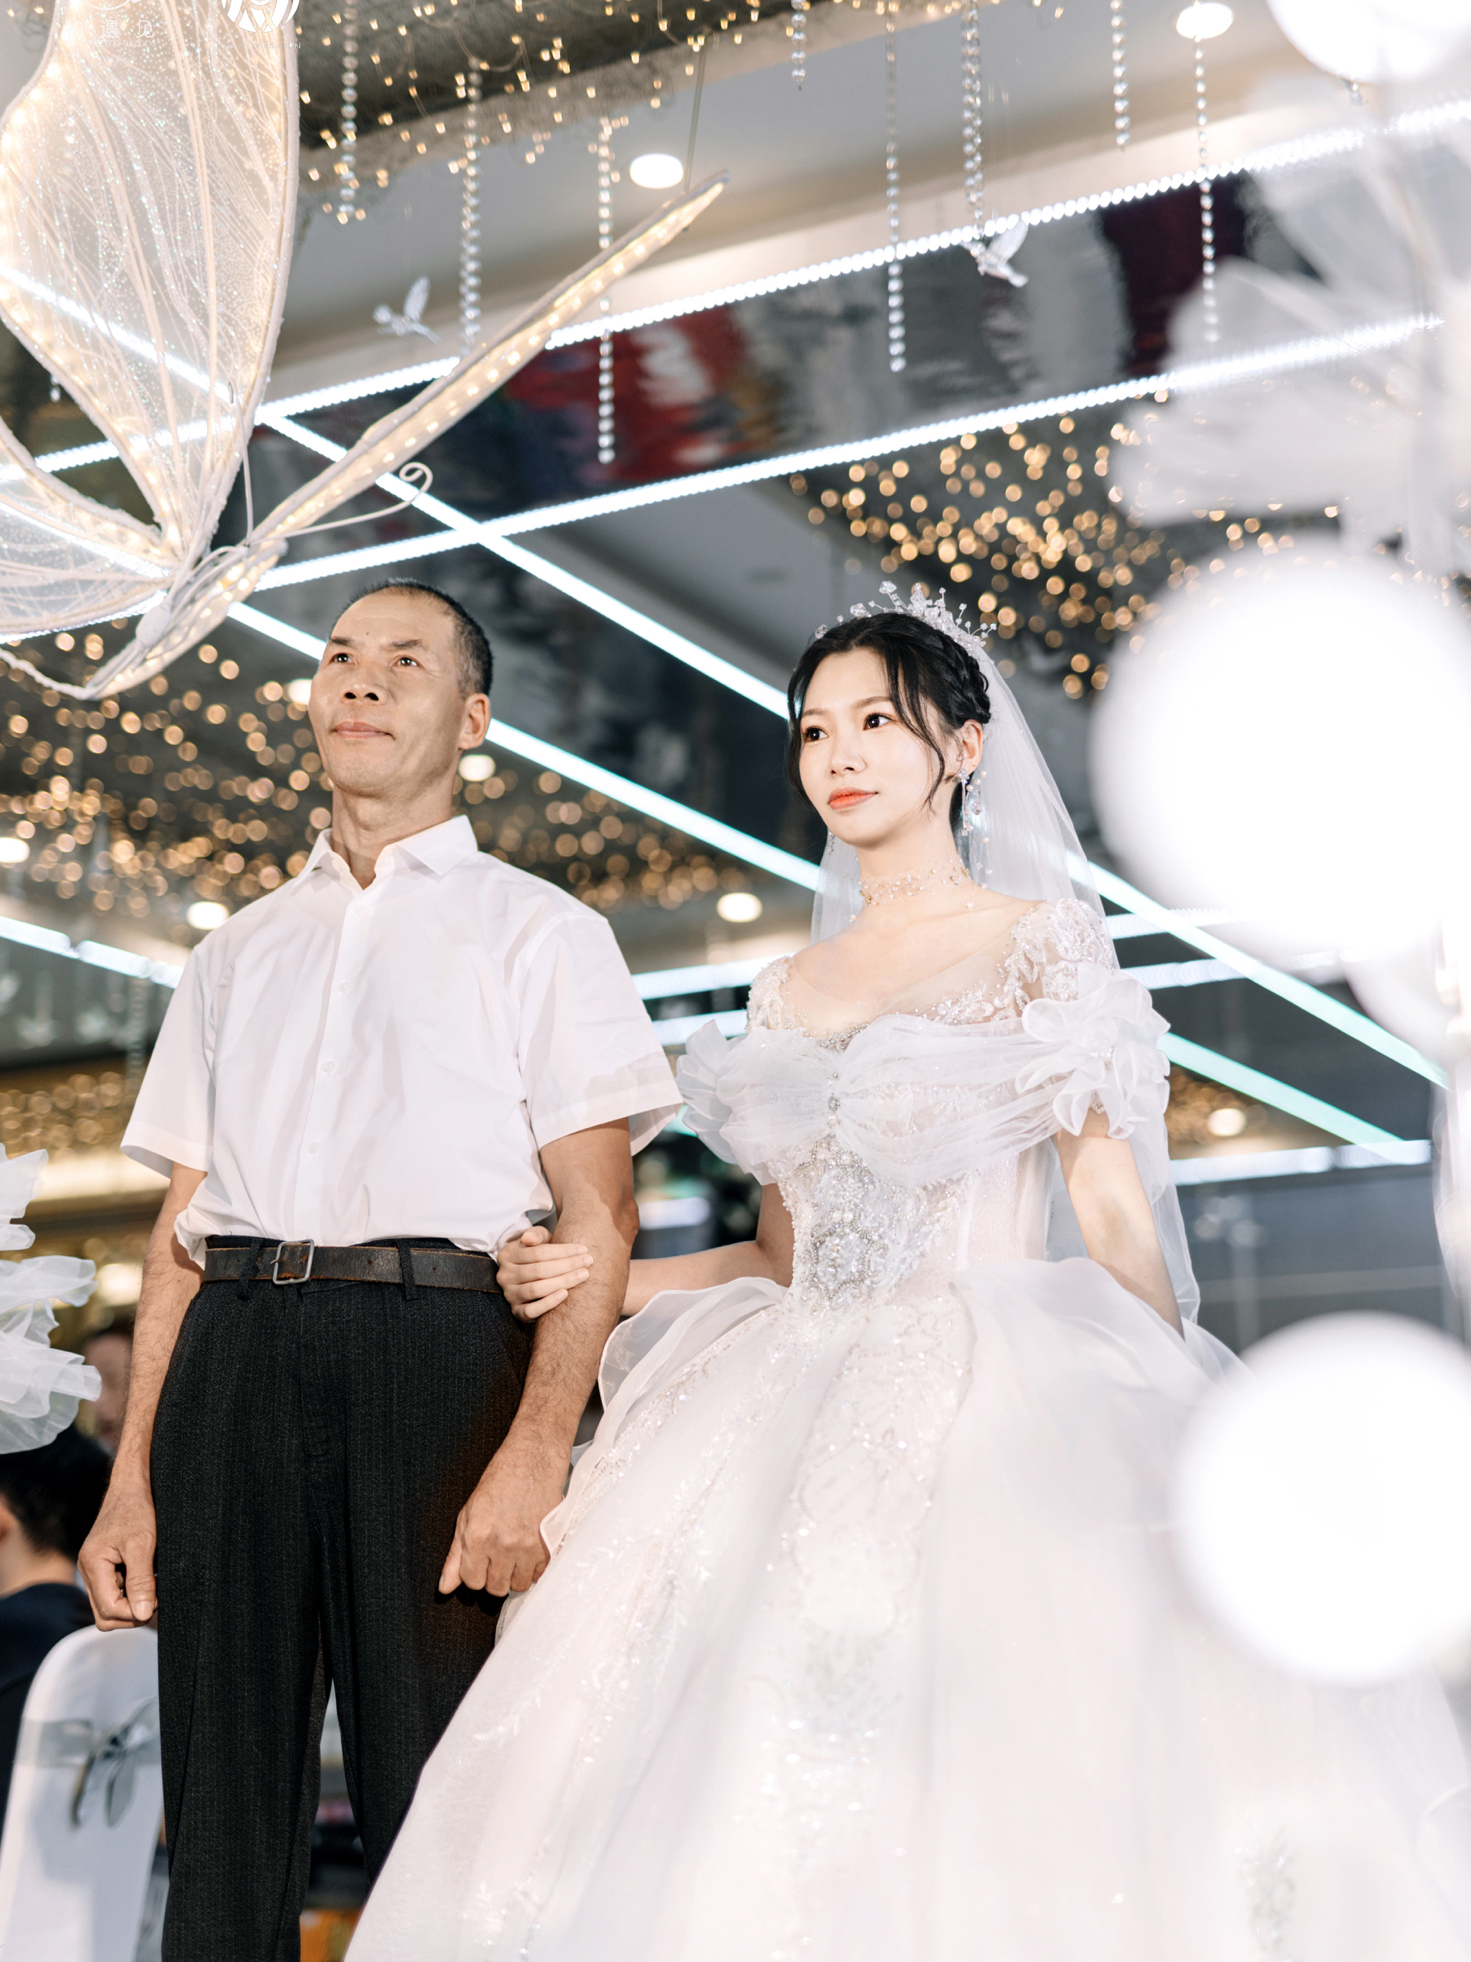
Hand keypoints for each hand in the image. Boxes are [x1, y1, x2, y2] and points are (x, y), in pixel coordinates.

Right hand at [79, 1474, 158, 1629]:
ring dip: (131, 1603)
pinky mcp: (104, 1565)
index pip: (109, 1609)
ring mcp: (95, 1568)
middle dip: (131, 1612)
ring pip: (108, 1605)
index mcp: (92, 1564)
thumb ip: (141, 1581)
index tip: (157, 1599)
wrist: (132, 1484)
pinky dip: (130, 1591)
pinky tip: (146, 1577)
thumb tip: (142, 1615)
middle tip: (155, 1596)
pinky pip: (113, 1591)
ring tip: (151, 1585)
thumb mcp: (143, 1544)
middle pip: (105, 1614)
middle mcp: (88, 1569)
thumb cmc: (137, 1508)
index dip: (135, 1611)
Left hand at [438, 1431, 569, 1596]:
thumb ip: (455, 1555)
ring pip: (519, 1584)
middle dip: (494, 1577)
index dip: (474, 1573)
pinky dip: (534, 1568)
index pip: (472, 1581)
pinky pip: (539, 1574)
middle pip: (495, 1587)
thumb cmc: (500, 1482)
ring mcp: (527, 1547)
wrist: (532, 1462)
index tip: (480, 1562)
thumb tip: (445, 1587)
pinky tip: (529, 1551)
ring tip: (514, 1555)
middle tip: (497, 1558)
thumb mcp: (468, 1515)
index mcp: (478, 1537)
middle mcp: (502, 1545)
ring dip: (514, 1575)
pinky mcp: (548, 1544)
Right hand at [496, 1225, 591, 1320]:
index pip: (537, 1252)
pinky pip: (531, 1311)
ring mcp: (510, 1295)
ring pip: (536, 1289)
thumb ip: (536, 1235)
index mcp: (508, 1254)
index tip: (584, 1250)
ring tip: (582, 1275)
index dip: (562, 1251)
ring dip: (563, 1282)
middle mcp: (505, 1275)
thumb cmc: (538, 1255)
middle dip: (567, 1265)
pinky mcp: (517, 1312)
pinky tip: (565, 1294)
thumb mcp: (538, 1240)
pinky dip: (549, 1303)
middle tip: (588, 1262)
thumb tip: (528, 1238)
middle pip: (539, 1270)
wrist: (531, 1275)